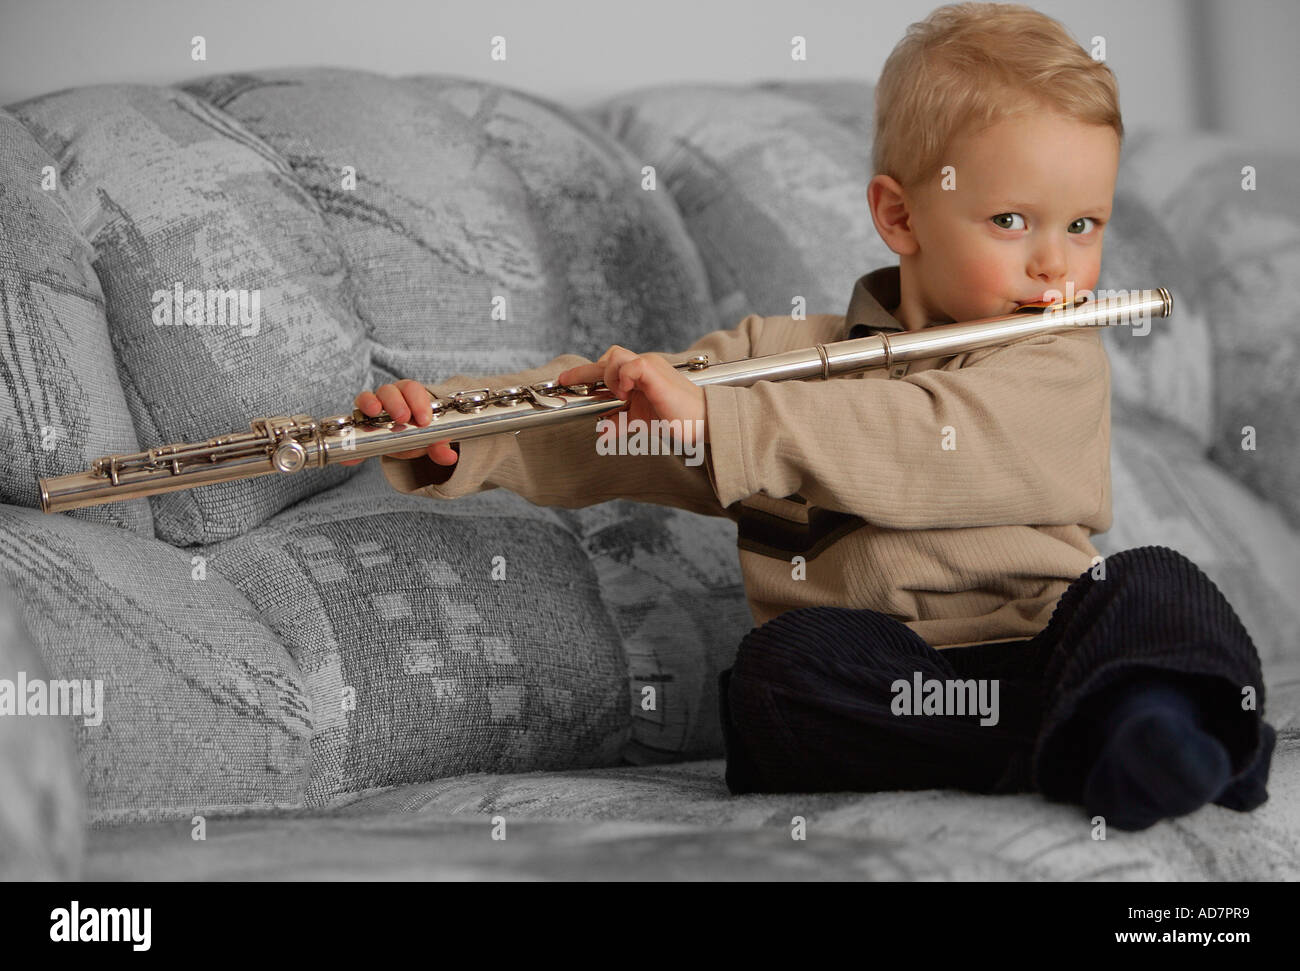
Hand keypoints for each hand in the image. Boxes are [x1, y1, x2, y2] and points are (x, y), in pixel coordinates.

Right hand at [340, 379, 459, 465]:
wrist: (403, 438)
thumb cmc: (416, 431)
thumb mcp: (428, 439)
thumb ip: (439, 447)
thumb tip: (450, 456)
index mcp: (409, 396)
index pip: (412, 389)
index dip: (418, 401)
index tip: (424, 420)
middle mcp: (389, 397)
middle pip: (389, 390)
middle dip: (396, 402)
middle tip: (403, 418)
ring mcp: (372, 407)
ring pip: (368, 398)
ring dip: (370, 404)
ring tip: (374, 412)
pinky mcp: (359, 422)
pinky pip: (353, 426)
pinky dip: (351, 438)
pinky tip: (351, 454)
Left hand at [558, 346, 707, 445]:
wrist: (703, 421)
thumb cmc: (678, 418)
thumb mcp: (640, 422)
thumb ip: (620, 423)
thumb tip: (601, 433)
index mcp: (640, 375)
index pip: (607, 365)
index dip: (584, 372)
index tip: (564, 381)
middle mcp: (643, 366)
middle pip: (607, 357)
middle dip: (584, 372)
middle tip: (567, 383)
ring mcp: (649, 366)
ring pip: (614, 356)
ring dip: (607, 376)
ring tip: (617, 396)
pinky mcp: (654, 372)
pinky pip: (630, 365)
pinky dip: (622, 378)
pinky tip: (626, 394)